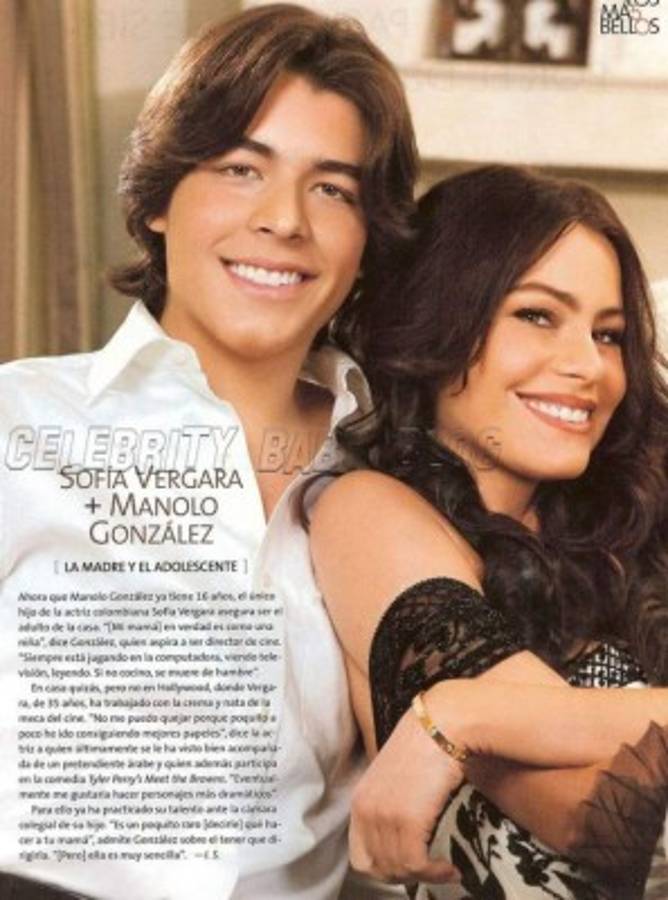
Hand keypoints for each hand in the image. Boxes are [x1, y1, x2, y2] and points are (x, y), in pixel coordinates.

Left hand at [349, 704, 463, 884]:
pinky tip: (450, 868)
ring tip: (444, 869)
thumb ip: (390, 805)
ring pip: (399, 869)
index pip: (360, 857)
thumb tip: (404, 836)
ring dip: (425, 876)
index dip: (384, 869)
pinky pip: (416, 864)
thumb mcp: (395, 778)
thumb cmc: (425, 746)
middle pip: (378, 869)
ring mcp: (384, 816)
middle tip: (428, 871)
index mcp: (360, 801)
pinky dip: (435, 874)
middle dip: (405, 876)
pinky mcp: (407, 820)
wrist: (441, 725)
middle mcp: (366, 810)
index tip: (408, 867)